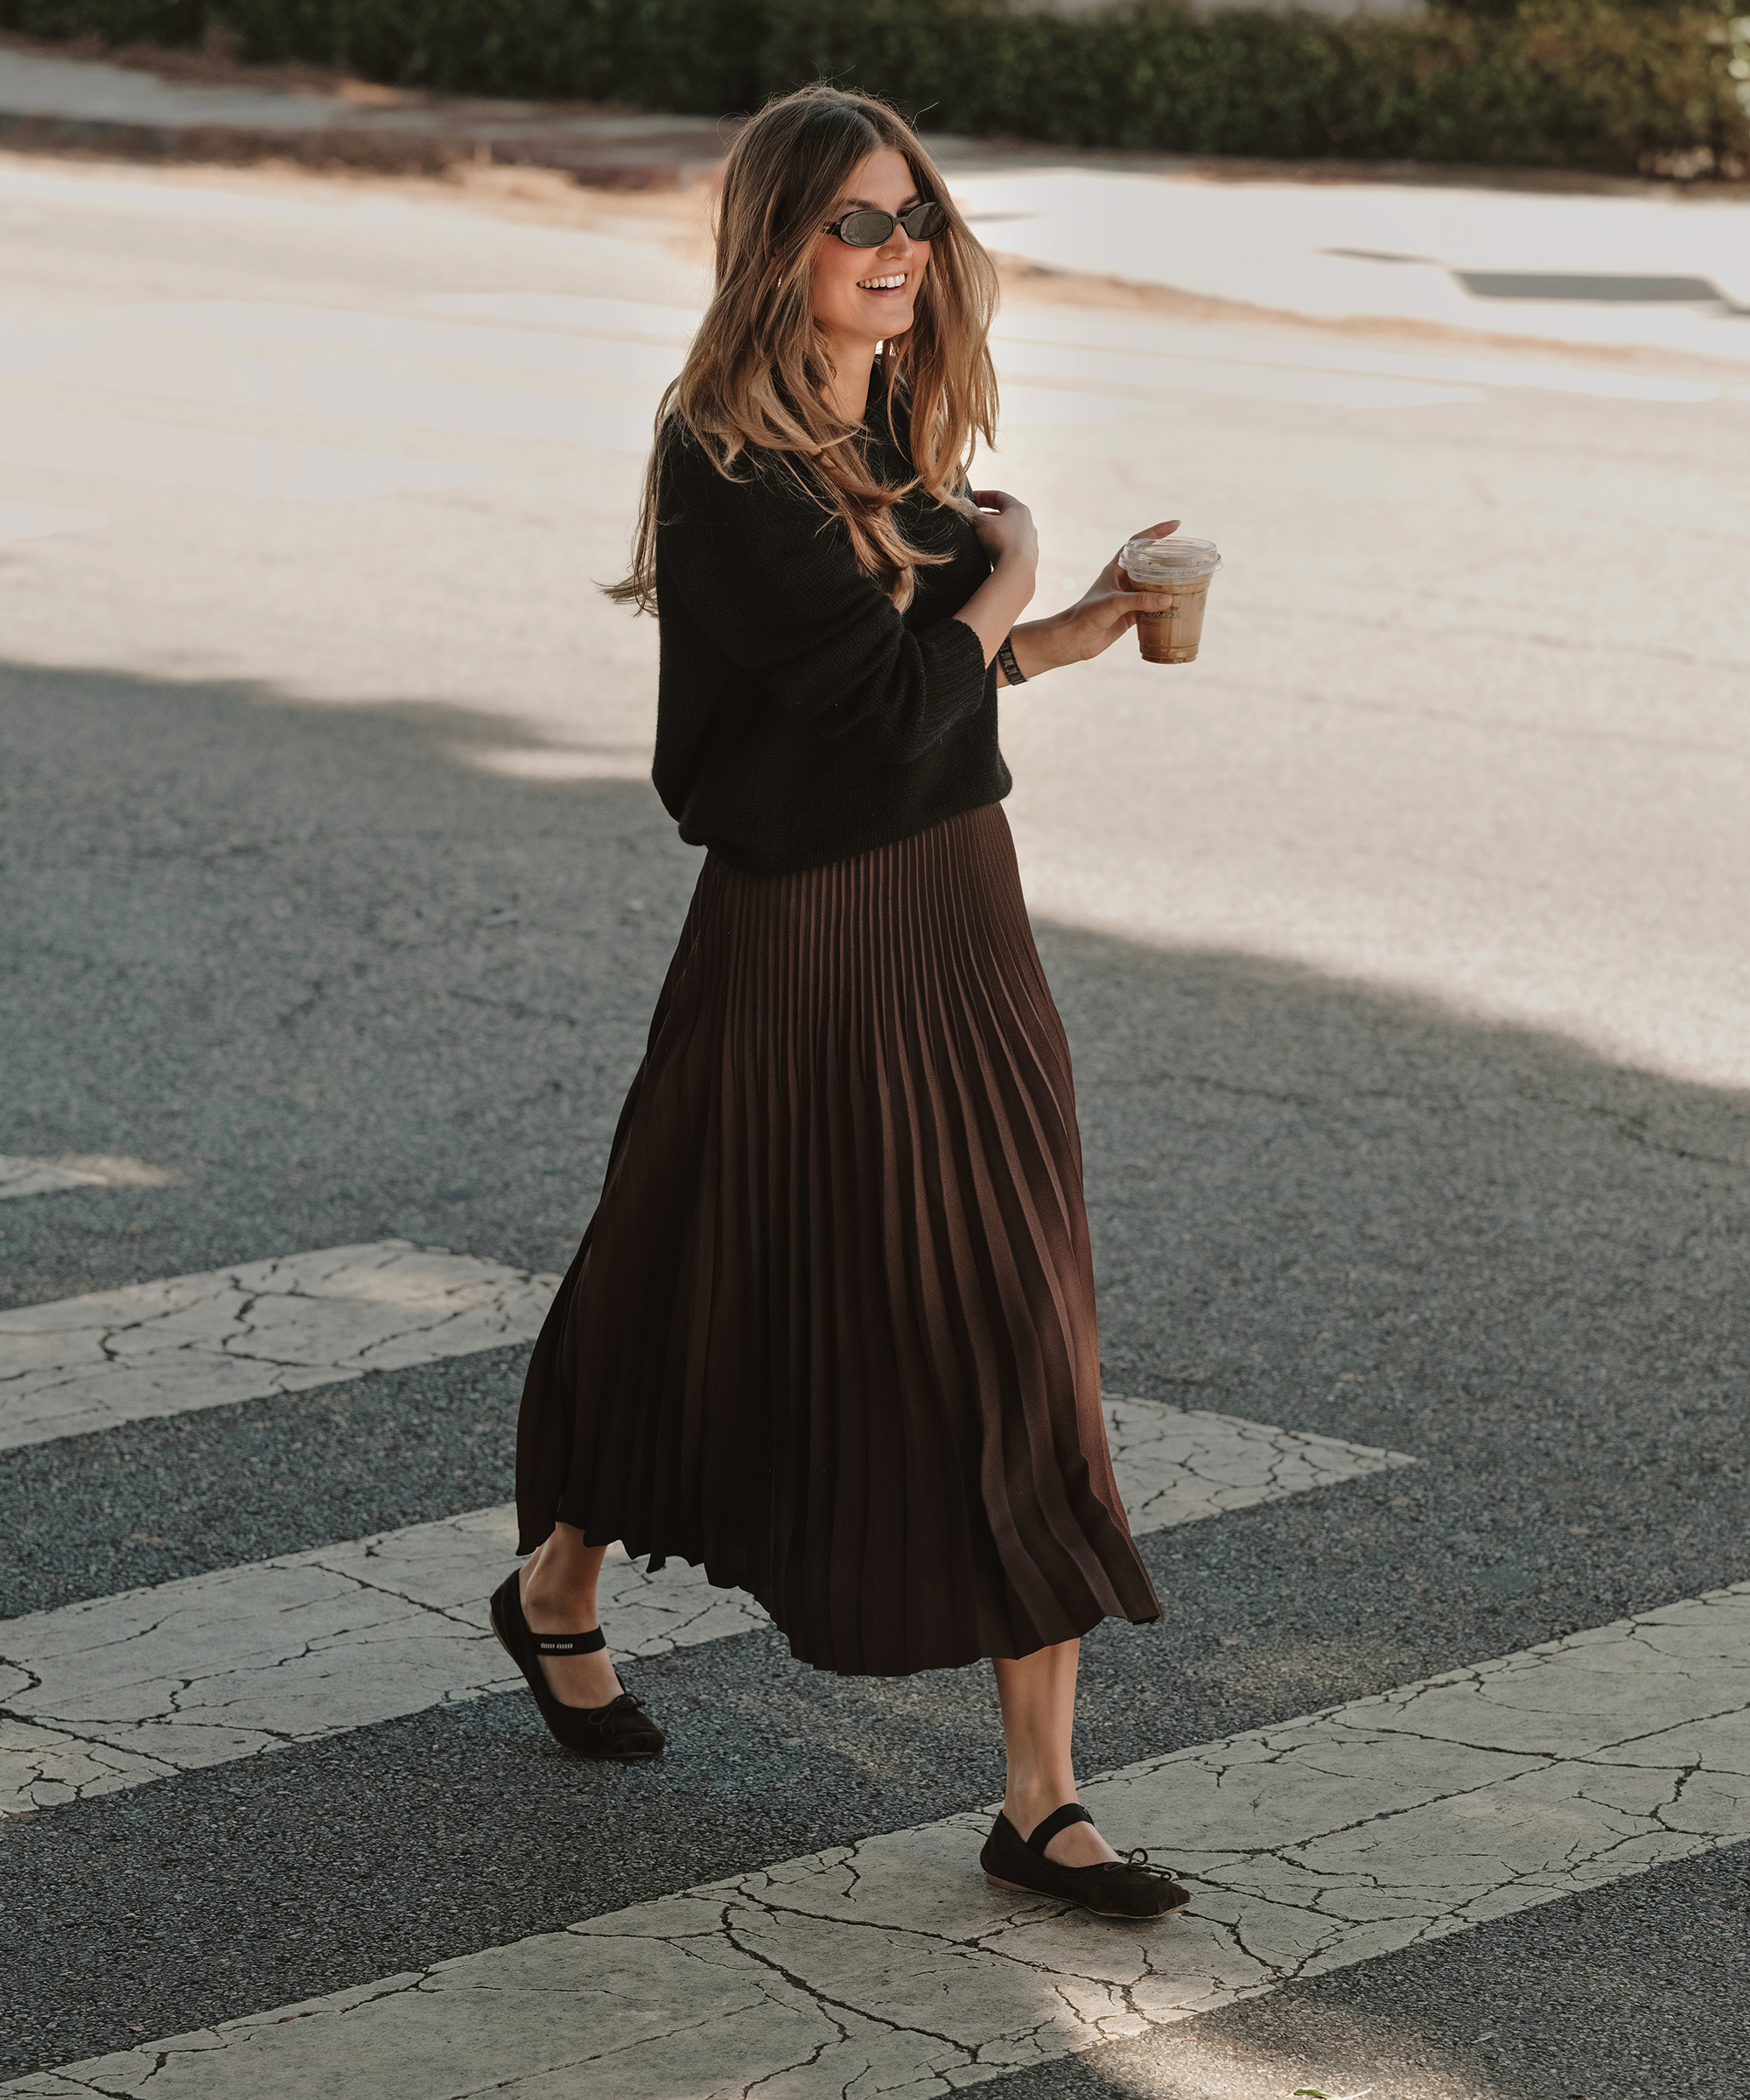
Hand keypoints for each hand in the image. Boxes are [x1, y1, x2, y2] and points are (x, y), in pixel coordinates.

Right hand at [966, 488, 1037, 579]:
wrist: (1017, 571)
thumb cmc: (1000, 541)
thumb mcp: (981, 523)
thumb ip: (972, 512)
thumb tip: (965, 503)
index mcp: (1019, 509)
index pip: (999, 496)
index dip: (982, 496)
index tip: (970, 499)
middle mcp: (1028, 523)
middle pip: (1005, 514)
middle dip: (988, 514)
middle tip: (973, 517)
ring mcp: (1030, 542)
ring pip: (1010, 532)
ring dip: (995, 531)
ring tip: (980, 536)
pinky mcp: (1029, 558)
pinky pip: (1012, 548)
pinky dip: (1001, 546)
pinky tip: (991, 553)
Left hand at [1047, 517, 1181, 665]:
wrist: (1072, 640)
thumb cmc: (1086, 615)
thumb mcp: (1114, 603)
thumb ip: (1140, 600)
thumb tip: (1169, 599)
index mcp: (1115, 569)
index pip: (1138, 543)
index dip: (1156, 532)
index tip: (1175, 526)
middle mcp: (1123, 580)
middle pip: (1150, 563)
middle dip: (1167, 558)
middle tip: (1188, 556)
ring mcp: (1127, 598)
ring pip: (1153, 586)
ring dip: (1168, 584)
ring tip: (1188, 580)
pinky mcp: (1130, 616)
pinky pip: (1151, 608)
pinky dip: (1163, 608)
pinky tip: (1177, 608)